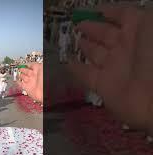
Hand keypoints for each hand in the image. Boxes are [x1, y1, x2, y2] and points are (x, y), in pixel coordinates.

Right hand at [18, 63, 42, 102]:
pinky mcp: (26, 88)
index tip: (24, 63)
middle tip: (19, 68)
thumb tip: (30, 63)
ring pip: (23, 77)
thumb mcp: (40, 67)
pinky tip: (16, 81)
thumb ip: (34, 64)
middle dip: (22, 69)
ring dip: (20, 75)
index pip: (31, 65)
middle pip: (26, 71)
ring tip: (17, 74)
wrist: (44, 90)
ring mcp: (30, 82)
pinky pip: (20, 84)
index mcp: (37, 70)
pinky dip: (18, 82)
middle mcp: (33, 76)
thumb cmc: (44, 79)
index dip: (27, 64)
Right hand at [66, 5, 152, 132]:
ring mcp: (114, 68)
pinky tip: (67, 62)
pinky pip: (86, 75)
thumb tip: (112, 12)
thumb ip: (130, 15)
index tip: (93, 11)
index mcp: (139, 31)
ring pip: (96, 54)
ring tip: (75, 40)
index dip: (109, 12)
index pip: (122, 17)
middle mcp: (126, 48)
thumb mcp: (148, 23)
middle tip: (78, 24)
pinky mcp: (104, 86)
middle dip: (92, 29)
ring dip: (85, 47)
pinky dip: (76, 70)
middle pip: (106, 35)